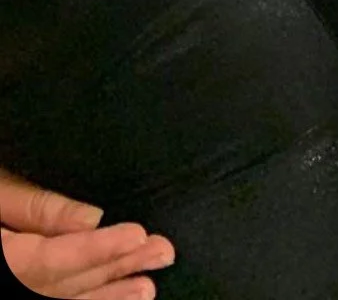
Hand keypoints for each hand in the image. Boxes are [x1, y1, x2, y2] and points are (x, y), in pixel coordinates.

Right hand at [0, 171, 173, 298]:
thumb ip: (32, 207)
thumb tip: (90, 218)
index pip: (50, 261)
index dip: (96, 251)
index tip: (138, 234)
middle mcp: (5, 280)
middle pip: (59, 287)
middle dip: (113, 272)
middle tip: (162, 254)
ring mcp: (8, 288)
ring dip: (103, 299)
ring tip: (146, 289)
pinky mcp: (12, 281)